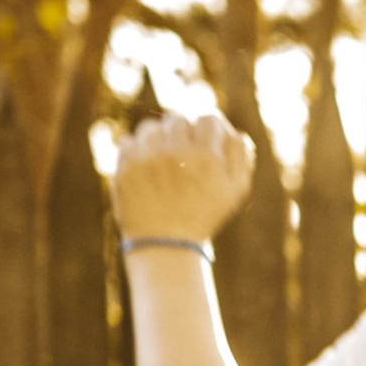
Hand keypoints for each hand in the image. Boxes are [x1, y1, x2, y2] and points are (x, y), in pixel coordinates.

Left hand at [114, 110, 256, 246]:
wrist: (165, 246)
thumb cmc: (203, 217)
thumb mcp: (235, 192)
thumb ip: (240, 157)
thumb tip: (234, 131)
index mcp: (206, 155)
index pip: (208, 119)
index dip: (208, 129)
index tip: (203, 142)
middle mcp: (176, 151)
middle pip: (178, 119)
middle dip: (181, 134)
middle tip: (181, 155)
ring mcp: (147, 157)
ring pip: (151, 127)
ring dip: (157, 140)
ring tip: (160, 161)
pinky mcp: (125, 166)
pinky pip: (128, 141)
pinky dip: (136, 152)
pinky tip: (144, 169)